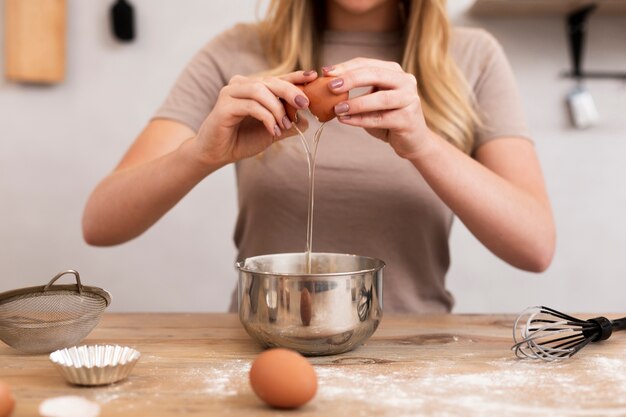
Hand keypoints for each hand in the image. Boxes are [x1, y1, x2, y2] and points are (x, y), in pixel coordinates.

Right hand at [193, 70, 316, 165]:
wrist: (217, 153)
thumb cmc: (242, 140)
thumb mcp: (271, 131)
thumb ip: (287, 123)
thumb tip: (307, 120)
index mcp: (252, 87)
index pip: (277, 78)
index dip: (296, 76)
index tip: (313, 76)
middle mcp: (241, 85)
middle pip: (270, 81)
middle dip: (290, 91)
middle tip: (305, 104)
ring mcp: (230, 93)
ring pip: (261, 91)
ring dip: (277, 109)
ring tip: (284, 125)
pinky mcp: (224, 105)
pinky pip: (251, 106)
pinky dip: (266, 118)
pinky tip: (273, 131)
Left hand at [323, 58, 429, 159]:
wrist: (412, 140)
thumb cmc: (387, 118)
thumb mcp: (371, 101)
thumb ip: (356, 92)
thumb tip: (326, 86)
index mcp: (394, 72)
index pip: (367, 64)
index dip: (345, 67)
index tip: (325, 72)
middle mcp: (405, 81)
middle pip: (375, 75)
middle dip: (351, 79)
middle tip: (331, 86)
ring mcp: (409, 99)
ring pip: (380, 98)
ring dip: (356, 103)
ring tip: (337, 109)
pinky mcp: (408, 119)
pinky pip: (380, 118)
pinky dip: (360, 120)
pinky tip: (345, 120)